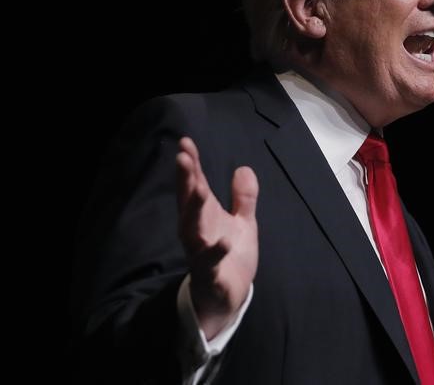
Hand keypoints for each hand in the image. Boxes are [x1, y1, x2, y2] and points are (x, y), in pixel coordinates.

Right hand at [176, 137, 258, 339]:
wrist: (228, 298)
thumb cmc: (229, 257)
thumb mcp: (242, 223)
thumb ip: (243, 198)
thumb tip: (244, 168)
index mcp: (204, 217)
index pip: (195, 186)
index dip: (190, 165)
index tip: (186, 142)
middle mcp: (197, 232)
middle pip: (189, 202)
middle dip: (186, 180)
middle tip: (182, 156)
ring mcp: (201, 253)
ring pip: (192, 230)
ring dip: (194, 210)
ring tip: (198, 189)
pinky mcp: (210, 275)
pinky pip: (209, 264)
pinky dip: (215, 253)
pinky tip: (223, 242)